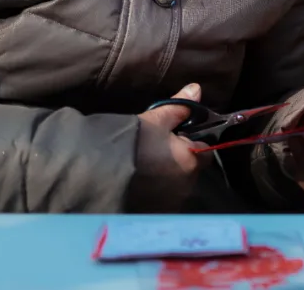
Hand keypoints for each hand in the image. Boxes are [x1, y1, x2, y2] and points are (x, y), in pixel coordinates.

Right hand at [128, 83, 211, 211]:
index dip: (193, 140)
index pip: (206, 149)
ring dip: (168, 177)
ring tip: (146, 167)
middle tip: (158, 150)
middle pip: (191, 168)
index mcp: (192, 160)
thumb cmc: (133, 141)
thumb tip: (197, 89)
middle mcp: (187, 185)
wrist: (98, 172)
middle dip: (180, 160)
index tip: (176, 135)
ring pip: (177, 185)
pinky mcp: (155, 214)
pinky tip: (140, 183)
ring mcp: (171, 203)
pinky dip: (156, 192)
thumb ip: (180, 106)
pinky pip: (162, 200)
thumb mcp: (155, 119)